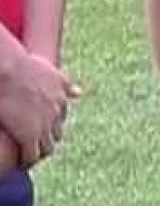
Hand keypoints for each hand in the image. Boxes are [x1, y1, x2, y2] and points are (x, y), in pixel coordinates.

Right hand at [0, 53, 76, 167]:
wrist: (9, 70)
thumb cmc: (22, 66)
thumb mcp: (52, 72)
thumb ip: (65, 84)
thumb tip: (80, 93)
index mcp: (61, 97)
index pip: (61, 117)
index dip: (53, 123)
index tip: (44, 128)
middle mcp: (56, 112)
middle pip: (56, 133)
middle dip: (48, 138)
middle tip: (36, 145)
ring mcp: (44, 125)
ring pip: (46, 147)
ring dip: (38, 152)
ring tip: (29, 157)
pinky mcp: (29, 136)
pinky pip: (31, 156)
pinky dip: (26, 162)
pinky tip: (20, 165)